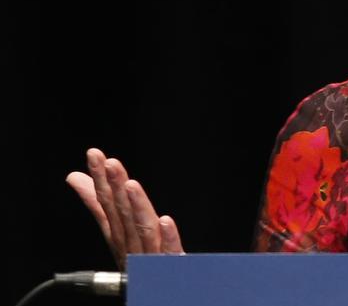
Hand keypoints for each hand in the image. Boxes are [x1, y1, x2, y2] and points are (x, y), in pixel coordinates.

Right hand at [65, 148, 183, 269]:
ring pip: (142, 229)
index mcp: (119, 236)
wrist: (159, 291)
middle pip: (122, 214)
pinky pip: (169, 252)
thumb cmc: (139, 262)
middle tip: (109, 162)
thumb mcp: (119, 231)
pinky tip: (166, 221)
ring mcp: (150, 257)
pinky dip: (167, 237)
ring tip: (130, 184)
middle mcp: (131, 246)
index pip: (107, 205)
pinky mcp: (171, 265)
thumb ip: (100, 206)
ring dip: (136, 207)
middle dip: (114, 188)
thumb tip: (76, 178)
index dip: (101, 180)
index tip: (94, 155)